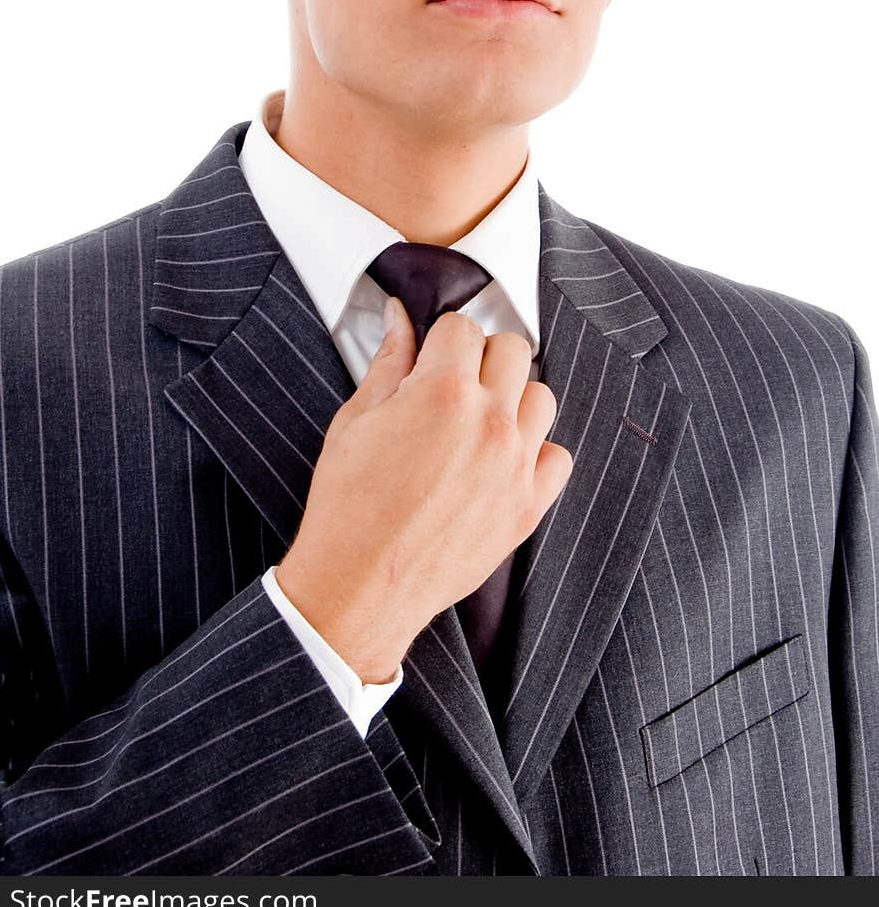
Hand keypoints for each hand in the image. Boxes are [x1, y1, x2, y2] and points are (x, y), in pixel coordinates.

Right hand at [276, 299, 572, 682]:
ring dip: (512, 398)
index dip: (440, 339)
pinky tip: (501, 460)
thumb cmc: (348, 506)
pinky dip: (535, 452)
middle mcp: (489, 422)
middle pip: (512, 349)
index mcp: (443, 391)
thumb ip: (389, 362)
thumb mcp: (355, 420)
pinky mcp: (528, 506)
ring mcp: (515, 465)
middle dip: (480, 357)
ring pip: (541, 397)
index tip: (430, 357)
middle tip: (452, 384)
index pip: (463, 327)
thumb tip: (400, 319)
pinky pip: (557, 456)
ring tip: (478, 420)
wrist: (360, 586)